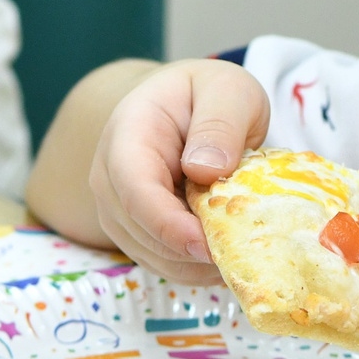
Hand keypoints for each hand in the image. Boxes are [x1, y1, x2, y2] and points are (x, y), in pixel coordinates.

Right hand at [88, 58, 268, 284]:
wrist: (181, 106)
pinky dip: (198, 268)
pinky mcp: (137, 233)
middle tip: (247, 252)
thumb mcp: (227, 90)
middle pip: (142, 232)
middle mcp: (111, 177)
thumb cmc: (207, 95)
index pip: (135, 189)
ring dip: (198, 264)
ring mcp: (119, 209)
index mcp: (128, 134)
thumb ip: (220, 123)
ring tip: (245, 250)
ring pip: (154, 256)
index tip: (207, 245)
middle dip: (193, 251)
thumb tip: (206, 170)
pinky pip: (164, 263)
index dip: (168, 224)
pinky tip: (230, 255)